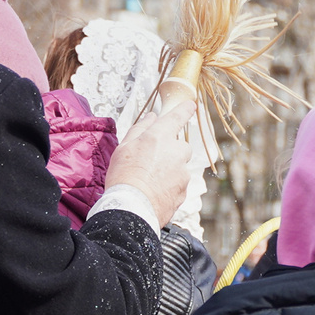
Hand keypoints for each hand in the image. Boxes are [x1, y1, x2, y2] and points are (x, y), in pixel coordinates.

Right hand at [104, 85, 198, 227]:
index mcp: (160, 137)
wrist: (132, 208)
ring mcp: (183, 173)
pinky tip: (154, 192)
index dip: (185, 109)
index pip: (178, 116)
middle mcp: (176, 152)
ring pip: (180, 167)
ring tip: (149, 181)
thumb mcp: (124, 147)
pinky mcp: (184, 191)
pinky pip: (178, 184)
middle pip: (181, 146)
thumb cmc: (124, 176)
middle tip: (152, 161)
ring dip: (169, 170)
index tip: (190, 105)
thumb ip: (140, 129)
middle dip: (171, 151)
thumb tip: (152, 117)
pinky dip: (169, 186)